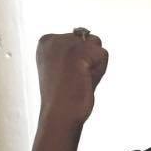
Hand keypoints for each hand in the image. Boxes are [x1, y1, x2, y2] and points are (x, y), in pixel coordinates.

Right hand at [30, 32, 108, 150]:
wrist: (60, 113)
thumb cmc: (64, 96)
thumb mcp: (65, 67)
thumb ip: (75, 50)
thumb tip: (92, 37)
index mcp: (46, 41)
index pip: (78, 39)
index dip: (80, 60)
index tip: (68, 75)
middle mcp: (54, 38)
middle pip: (89, 40)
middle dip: (89, 60)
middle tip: (76, 79)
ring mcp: (66, 43)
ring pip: (97, 44)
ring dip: (96, 64)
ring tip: (81, 79)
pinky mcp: (80, 50)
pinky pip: (104, 54)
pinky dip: (100, 69)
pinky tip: (86, 79)